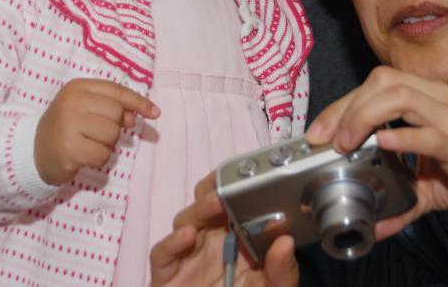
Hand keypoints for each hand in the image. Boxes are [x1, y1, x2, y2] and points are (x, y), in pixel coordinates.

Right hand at [34, 78, 158, 185]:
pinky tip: (83, 155)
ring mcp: (68, 125)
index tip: (155, 113)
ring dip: (106, 144)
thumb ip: (111, 107)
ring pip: (112, 135)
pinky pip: (103, 155)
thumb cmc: (66, 127)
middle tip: (96, 133)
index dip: (138, 102)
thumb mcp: (86, 109)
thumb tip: (134, 118)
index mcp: (77, 87)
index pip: (117, 91)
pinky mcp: (69, 149)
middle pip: (116, 113)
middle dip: (114, 127)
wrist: (33, 152)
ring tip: (87, 143)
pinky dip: (98, 159)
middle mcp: (71, 102)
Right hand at [149, 173, 298, 286]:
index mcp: (234, 237)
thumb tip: (286, 242)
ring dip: (198, 209)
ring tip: (216, 203)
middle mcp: (208, 240)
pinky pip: (161, 253)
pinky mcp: (166, 273)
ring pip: (184, 221)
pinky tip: (187, 236)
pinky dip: (171, 242)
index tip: (244, 174)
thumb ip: (282, 270)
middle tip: (227, 184)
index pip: (229, 202)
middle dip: (212, 188)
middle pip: (203, 203)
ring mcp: (186, 255)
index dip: (233, 185)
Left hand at [305, 66, 447, 238]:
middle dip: (343, 107)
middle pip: (382, 82)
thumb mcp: (439, 189)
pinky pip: (431, 133)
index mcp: (434, 102)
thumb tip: (377, 224)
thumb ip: (406, 201)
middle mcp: (443, 101)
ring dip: (363, 116)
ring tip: (343, 143)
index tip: (319, 131)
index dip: (343, 103)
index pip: (379, 84)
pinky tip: (382, 145)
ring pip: (399, 96)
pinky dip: (402, 137)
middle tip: (321, 139)